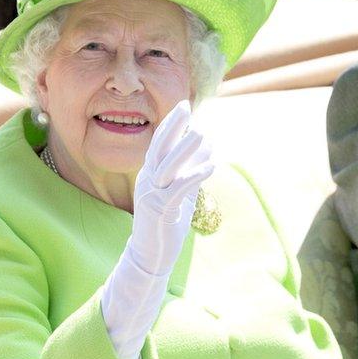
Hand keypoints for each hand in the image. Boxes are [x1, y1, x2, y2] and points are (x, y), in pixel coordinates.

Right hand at [129, 100, 213, 273]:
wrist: (150, 254)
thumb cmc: (166, 221)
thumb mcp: (181, 191)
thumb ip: (191, 168)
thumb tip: (206, 144)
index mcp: (150, 174)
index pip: (159, 143)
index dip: (171, 123)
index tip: (183, 104)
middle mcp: (147, 181)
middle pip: (158, 148)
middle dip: (172, 126)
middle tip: (185, 106)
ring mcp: (151, 195)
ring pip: (167, 167)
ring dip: (184, 149)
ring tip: (202, 133)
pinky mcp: (160, 211)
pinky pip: (177, 190)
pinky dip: (193, 176)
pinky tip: (210, 166)